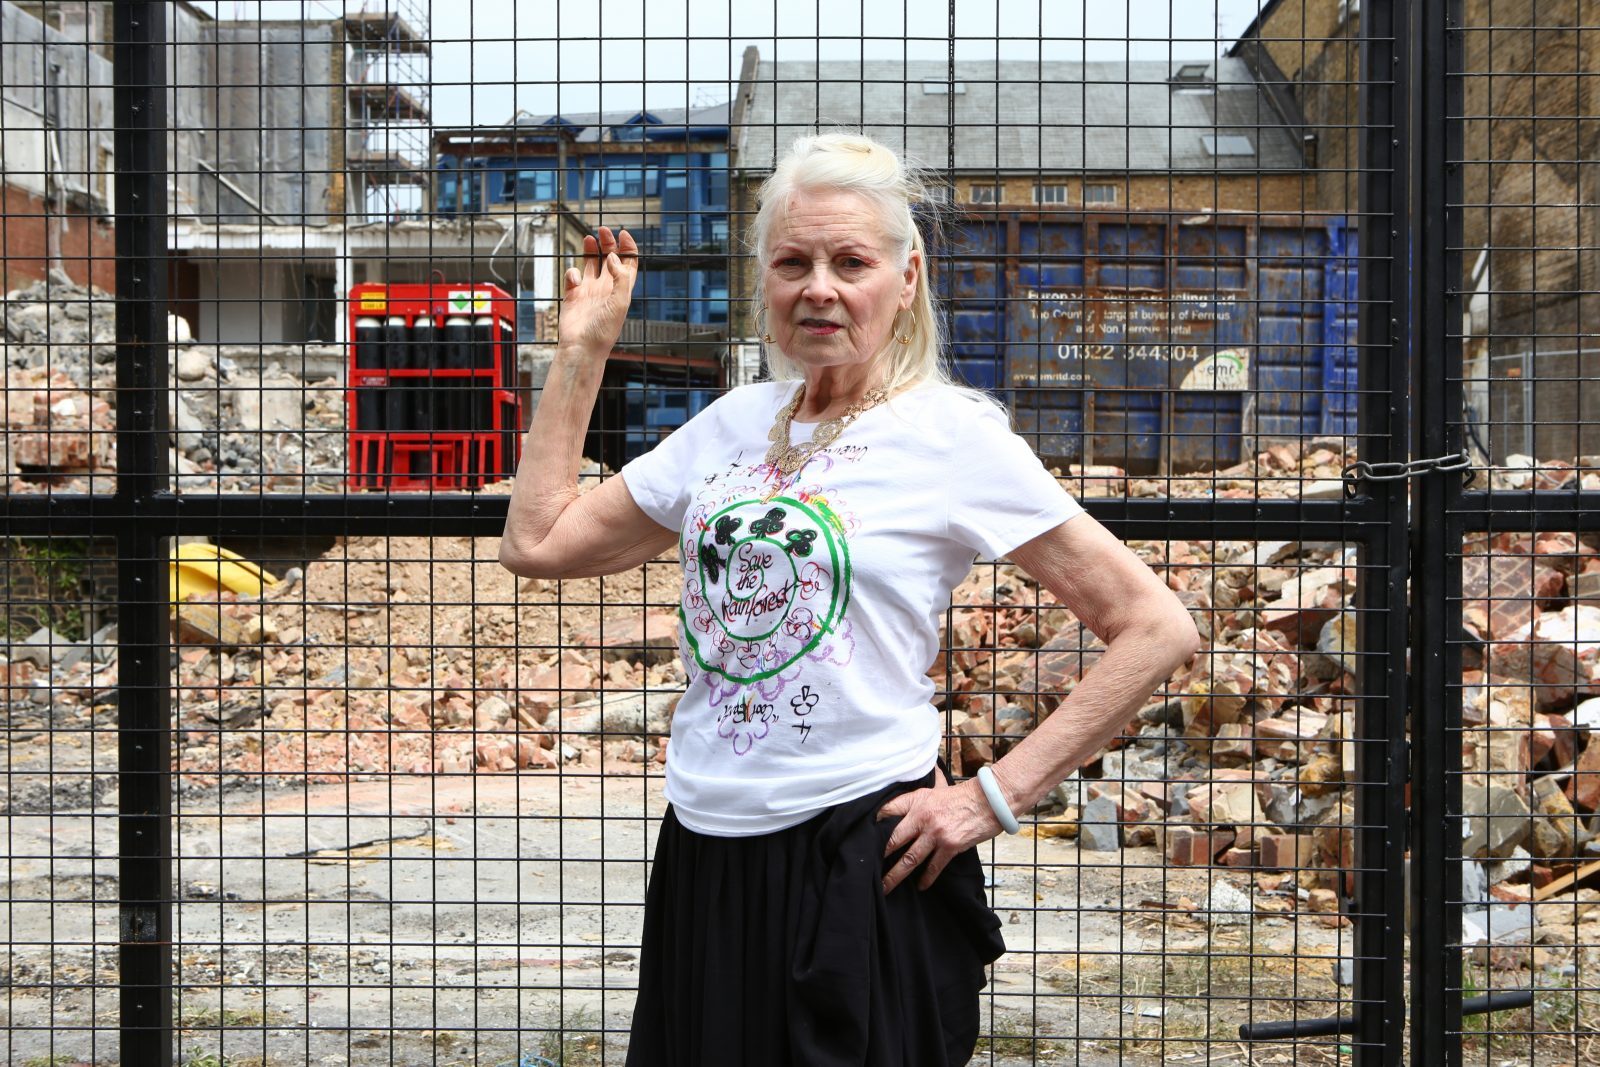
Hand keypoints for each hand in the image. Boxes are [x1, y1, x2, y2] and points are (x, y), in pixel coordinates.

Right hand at [559, 226, 638, 356]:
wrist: (582, 347)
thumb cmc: (604, 330)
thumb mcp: (620, 303)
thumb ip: (619, 278)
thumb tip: (613, 256)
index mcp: (621, 290)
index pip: (628, 263)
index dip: (628, 248)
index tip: (622, 233)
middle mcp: (606, 288)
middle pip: (610, 259)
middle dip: (608, 243)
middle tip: (603, 230)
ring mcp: (589, 291)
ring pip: (591, 263)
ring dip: (591, 249)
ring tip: (589, 237)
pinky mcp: (573, 295)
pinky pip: (573, 276)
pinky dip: (573, 272)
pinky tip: (575, 280)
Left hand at [876, 772, 1004, 893]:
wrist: (990, 801)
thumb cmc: (963, 795)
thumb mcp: (938, 787)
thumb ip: (925, 786)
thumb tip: (921, 772)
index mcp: (917, 800)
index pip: (888, 810)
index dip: (875, 823)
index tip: (865, 835)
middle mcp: (922, 817)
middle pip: (893, 840)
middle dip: (879, 855)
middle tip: (866, 869)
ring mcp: (936, 833)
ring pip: (910, 859)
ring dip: (896, 875)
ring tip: (885, 887)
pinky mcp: (950, 847)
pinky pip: (933, 867)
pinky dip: (926, 879)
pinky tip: (920, 886)